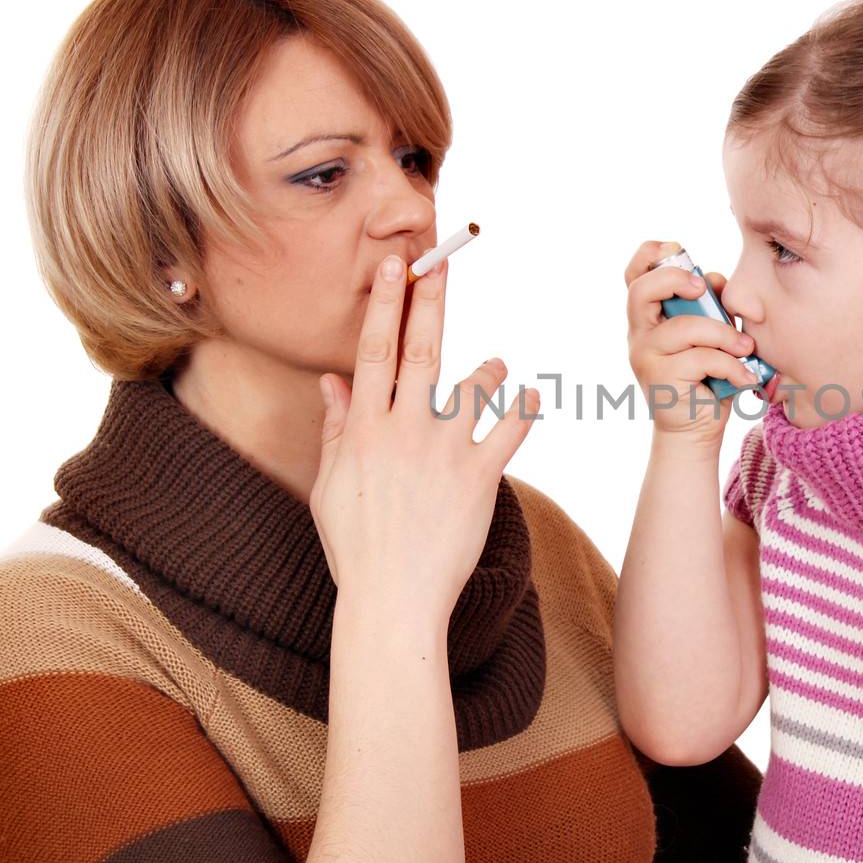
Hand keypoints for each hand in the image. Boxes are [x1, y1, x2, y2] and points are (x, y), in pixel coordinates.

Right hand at [310, 253, 540, 623]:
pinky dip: (525, 408)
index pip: (375, 350)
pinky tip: (531, 400)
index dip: (387, 304)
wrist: (393, 601)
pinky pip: (511, 429)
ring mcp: (443, 453)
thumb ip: (336, 427)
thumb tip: (333, 380)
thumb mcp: (331, 484)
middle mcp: (403, 431)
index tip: (397, 267)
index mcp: (364, 429)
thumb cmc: (358, 545)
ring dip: (487, 370)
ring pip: (474, 385)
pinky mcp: (480, 478)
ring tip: (494, 369)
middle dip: (431, 300)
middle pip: (421, 350)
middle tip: (442, 261)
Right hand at [624, 240, 758, 445]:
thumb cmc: (705, 377)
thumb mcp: (710, 334)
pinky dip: (731, 365)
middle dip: (676, 281)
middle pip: (642, 290)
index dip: (650, 254)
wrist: (695, 429)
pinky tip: (744, 377)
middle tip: (704, 290)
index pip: (634, 274)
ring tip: (746, 349)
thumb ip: (711, 306)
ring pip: (684, 328)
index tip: (678, 249)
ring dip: (723, 335)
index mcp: (649, 316)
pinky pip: (702, 358)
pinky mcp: (661, 379)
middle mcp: (639, 333)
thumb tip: (717, 280)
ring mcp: (646, 356)